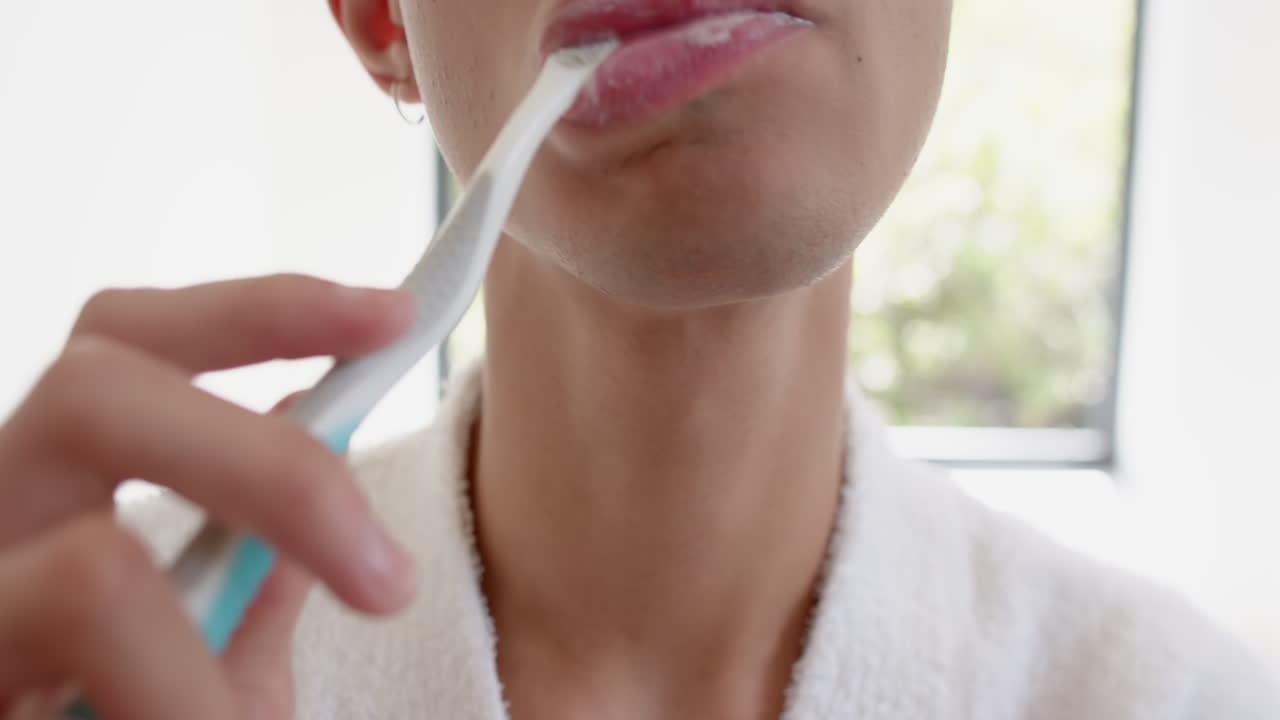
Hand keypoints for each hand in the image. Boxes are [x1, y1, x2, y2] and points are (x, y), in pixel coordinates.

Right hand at [0, 274, 419, 718]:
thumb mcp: (198, 665)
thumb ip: (244, 568)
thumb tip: (314, 458)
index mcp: (45, 501)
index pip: (123, 347)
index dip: (254, 309)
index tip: (390, 317)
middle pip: (91, 390)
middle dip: (268, 467)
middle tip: (383, 578)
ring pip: (84, 572)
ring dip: (206, 677)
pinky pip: (81, 700)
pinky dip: (188, 715)